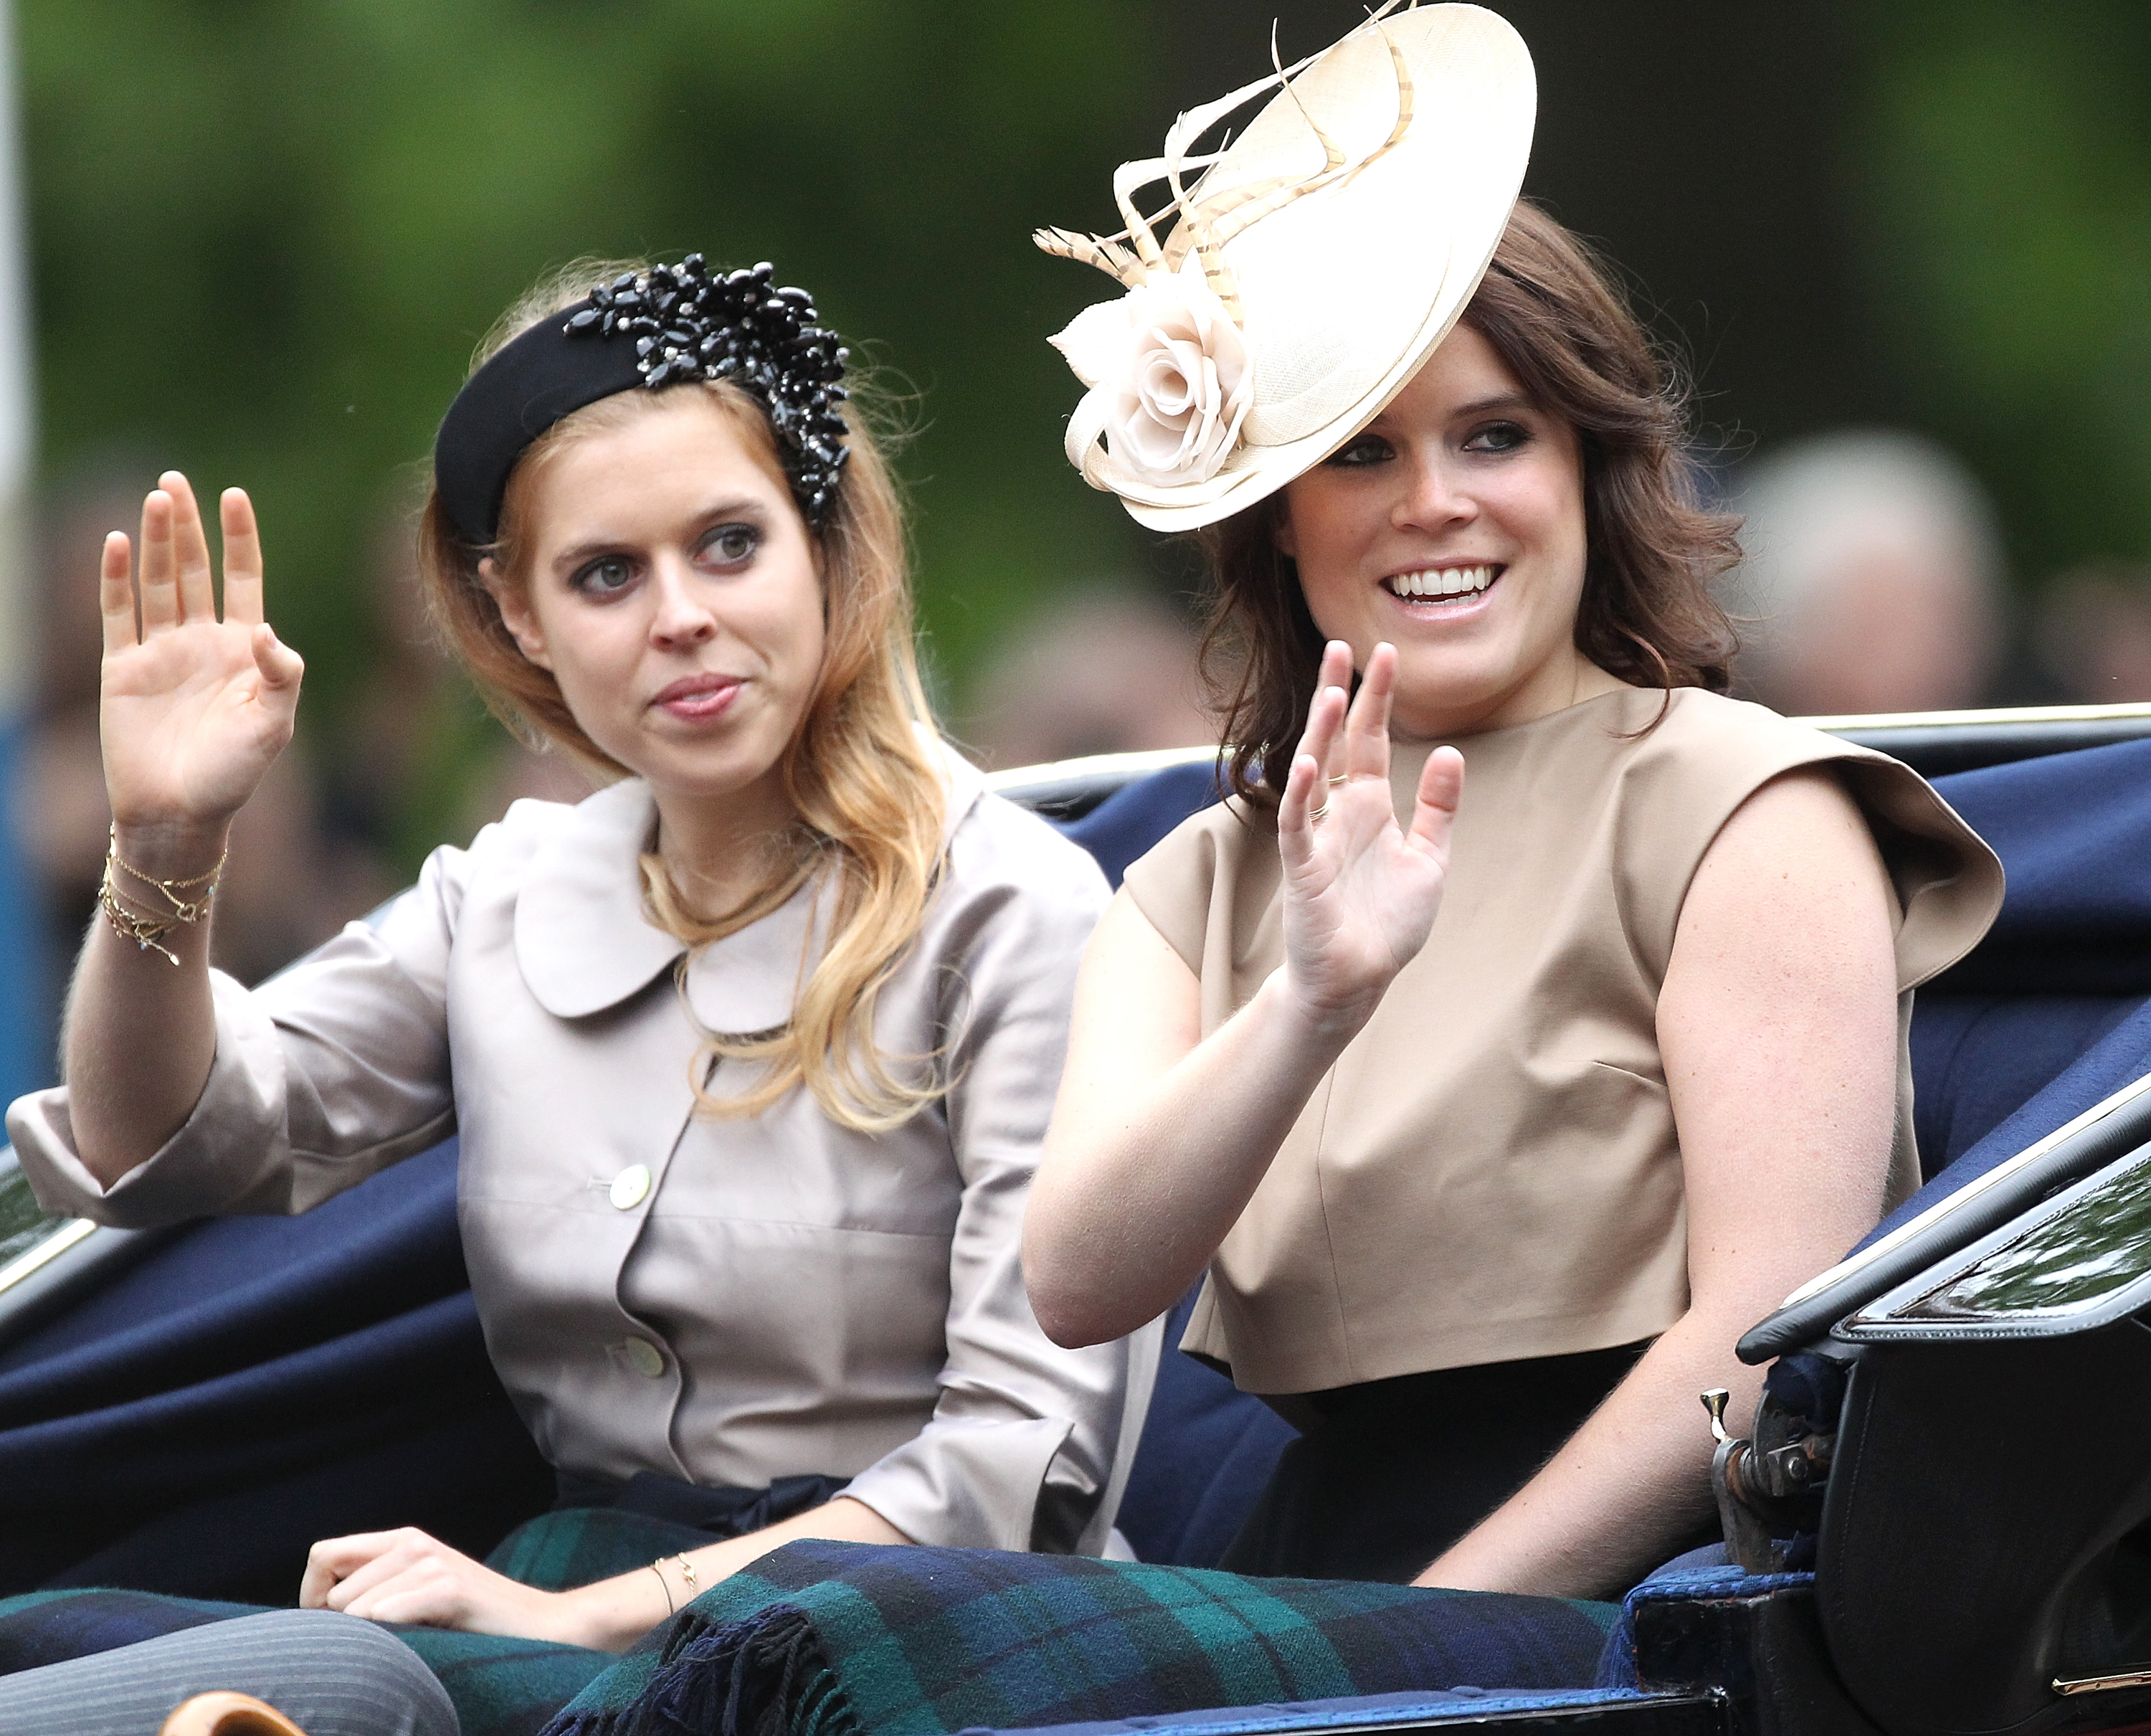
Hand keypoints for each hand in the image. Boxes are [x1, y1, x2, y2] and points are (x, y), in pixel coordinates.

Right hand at [99, 472, 302, 865]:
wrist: (181, 814)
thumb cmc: (234, 774)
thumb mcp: (274, 724)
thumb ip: (281, 673)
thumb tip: (264, 628)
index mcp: (244, 651)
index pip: (243, 579)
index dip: (239, 539)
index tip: (235, 495)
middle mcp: (202, 643)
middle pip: (193, 570)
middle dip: (187, 527)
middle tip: (176, 481)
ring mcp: (160, 653)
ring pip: (156, 584)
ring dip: (153, 541)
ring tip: (154, 498)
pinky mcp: (123, 670)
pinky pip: (118, 615)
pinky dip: (116, 579)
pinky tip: (117, 542)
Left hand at [302, 1526, 614, 1647]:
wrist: (540, 1627)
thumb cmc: (471, 1621)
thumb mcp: (417, 1593)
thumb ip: (374, 1588)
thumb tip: (311, 1612)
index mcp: (401, 1540)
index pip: (322, 1554)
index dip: (312, 1595)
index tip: (332, 1628)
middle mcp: (414, 1543)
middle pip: (335, 1592)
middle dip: (343, 1627)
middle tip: (384, 1644)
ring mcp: (433, 1563)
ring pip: (356, 1609)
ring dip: (372, 1638)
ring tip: (411, 1644)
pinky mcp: (451, 1588)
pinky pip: (386, 1615)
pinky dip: (390, 1636)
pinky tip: (420, 1642)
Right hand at [1275, 641, 1462, 1029]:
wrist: (1360, 979)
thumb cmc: (1388, 923)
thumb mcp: (1430, 858)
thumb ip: (1439, 807)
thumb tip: (1452, 751)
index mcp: (1369, 806)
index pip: (1370, 739)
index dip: (1376, 697)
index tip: (1384, 653)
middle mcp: (1339, 813)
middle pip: (1336, 742)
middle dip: (1339, 694)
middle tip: (1341, 645)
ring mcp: (1317, 837)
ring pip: (1313, 773)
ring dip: (1320, 732)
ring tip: (1331, 690)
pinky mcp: (1304, 870)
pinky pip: (1298, 825)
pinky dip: (1301, 796)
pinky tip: (1309, 764)